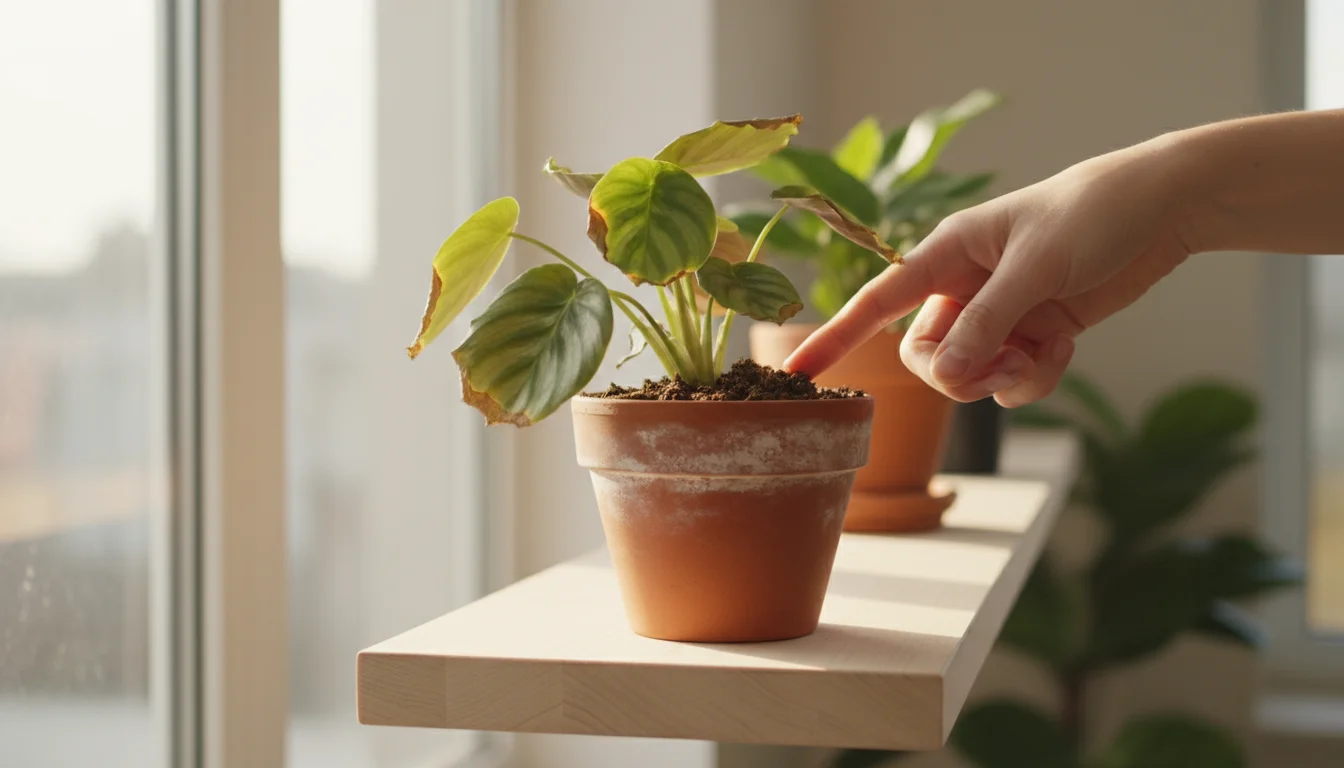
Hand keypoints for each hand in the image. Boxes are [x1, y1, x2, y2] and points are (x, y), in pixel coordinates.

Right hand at [785, 144, 1195, 406]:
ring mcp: (998, 314)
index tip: (797, 373)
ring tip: (1042, 355)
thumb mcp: (1035, 268)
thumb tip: (944, 377)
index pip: (877, 301)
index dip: (836, 337)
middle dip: (958, 373)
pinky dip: (1035, 377)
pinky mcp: (1032, 334)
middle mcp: (963, 286)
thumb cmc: (1093, 215)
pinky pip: (1012, 380)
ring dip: (1003, 379)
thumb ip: (986, 324)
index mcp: (947, 252)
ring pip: (970, 375)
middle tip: (1001, 368)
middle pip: (926, 356)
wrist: (1164, 209)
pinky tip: (1066, 348)